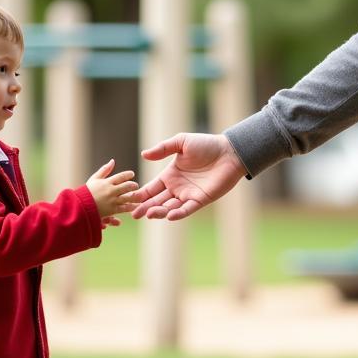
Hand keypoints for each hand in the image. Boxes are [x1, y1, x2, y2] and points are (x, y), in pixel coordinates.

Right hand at [86, 160, 138, 219]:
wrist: (80, 207)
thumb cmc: (87, 192)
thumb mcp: (94, 179)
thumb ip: (104, 170)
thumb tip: (113, 161)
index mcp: (106, 182)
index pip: (121, 176)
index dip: (128, 174)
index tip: (131, 174)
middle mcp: (111, 191)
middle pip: (127, 186)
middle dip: (133, 185)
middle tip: (135, 185)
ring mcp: (112, 201)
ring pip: (128, 197)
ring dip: (135, 195)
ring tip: (139, 195)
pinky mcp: (113, 210)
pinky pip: (125, 208)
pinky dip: (132, 206)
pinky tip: (137, 205)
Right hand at [131, 133, 246, 220]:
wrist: (229, 152)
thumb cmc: (206, 145)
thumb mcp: (181, 142)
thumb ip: (163, 149)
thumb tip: (143, 154)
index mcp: (170, 175)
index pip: (151, 188)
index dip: (140, 195)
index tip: (128, 199)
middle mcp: (177, 187)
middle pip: (157, 201)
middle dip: (145, 208)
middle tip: (133, 214)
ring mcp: (188, 195)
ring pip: (170, 207)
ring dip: (159, 212)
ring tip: (149, 214)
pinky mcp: (201, 200)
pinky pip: (187, 209)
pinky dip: (178, 213)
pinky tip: (169, 215)